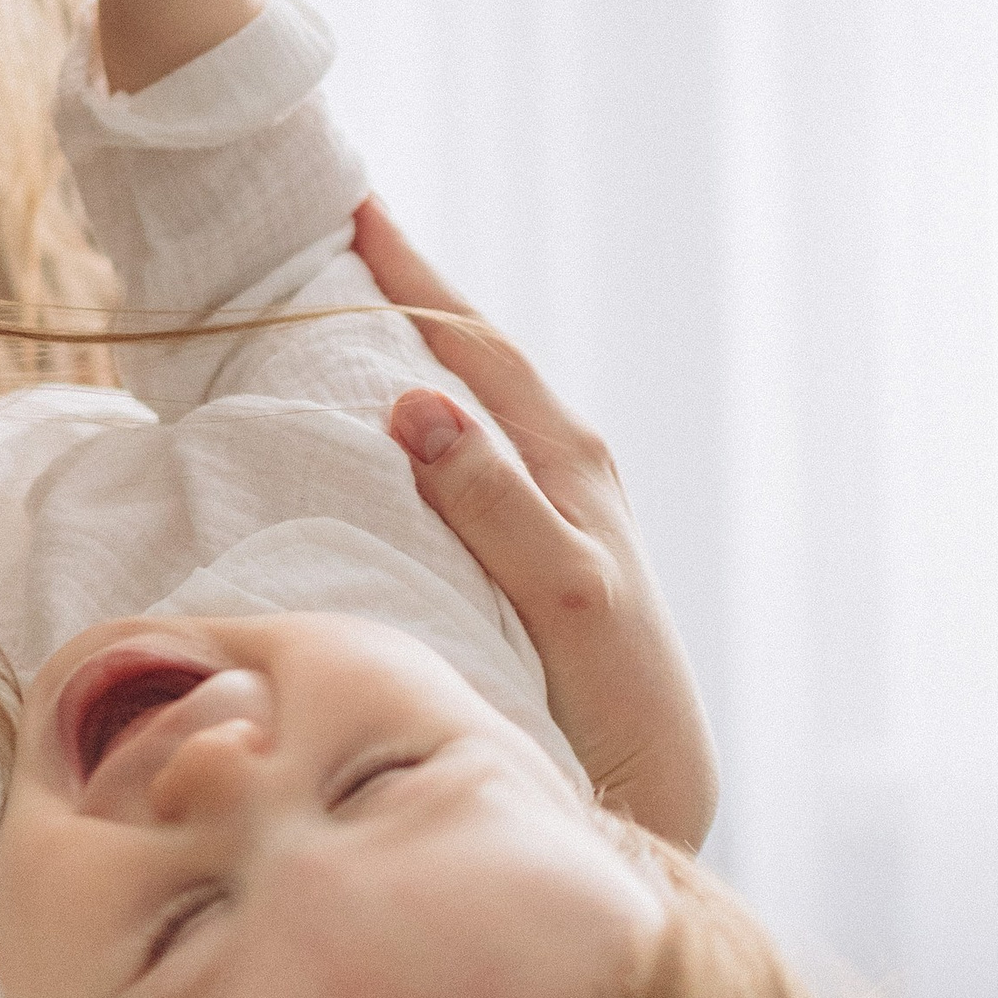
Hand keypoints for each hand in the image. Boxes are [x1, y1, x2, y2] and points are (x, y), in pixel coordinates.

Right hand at [354, 198, 719, 850]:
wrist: (656, 788)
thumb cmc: (619, 697)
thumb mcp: (563, 591)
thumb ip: (493, 500)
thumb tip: (415, 400)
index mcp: (569, 461)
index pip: (477, 346)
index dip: (416, 278)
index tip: (355, 209)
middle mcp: (562, 470)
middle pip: (473, 356)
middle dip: (410, 293)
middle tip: (340, 231)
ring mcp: (547, 507)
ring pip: (468, 402)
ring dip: (413, 349)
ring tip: (349, 307)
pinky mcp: (526, 551)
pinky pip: (461, 453)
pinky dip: (417, 416)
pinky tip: (381, 423)